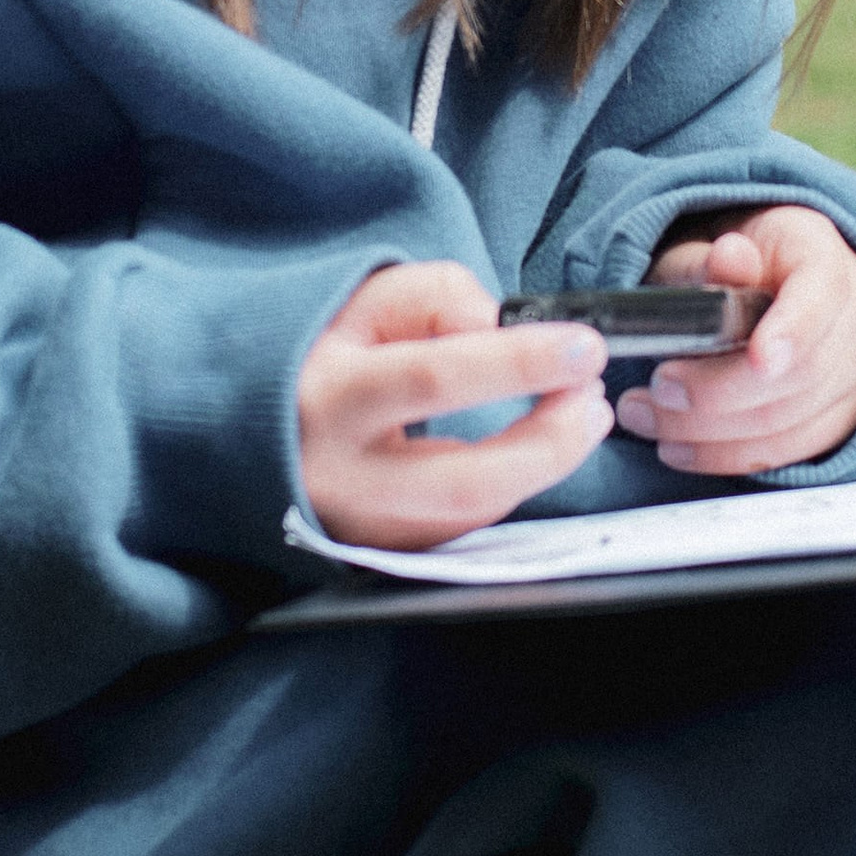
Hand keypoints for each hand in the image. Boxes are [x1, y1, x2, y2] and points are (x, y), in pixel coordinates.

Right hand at [299, 262, 611, 548]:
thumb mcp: (369, 299)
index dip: (518, 363)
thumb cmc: (323, 356)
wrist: (260, 430)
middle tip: (594, 399)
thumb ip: (440, 299)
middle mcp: (341, 476)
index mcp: (328, 395)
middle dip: (551, 443)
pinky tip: (532, 450)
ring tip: (579, 415)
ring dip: (543, 465)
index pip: (432, 378)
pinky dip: (509, 486)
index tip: (582, 346)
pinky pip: (466, 529)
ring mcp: (362, 529)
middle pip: (467, 481)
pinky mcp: (384, 556)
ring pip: (474, 516)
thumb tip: (502, 330)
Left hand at [617, 209, 855, 476]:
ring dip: (710, 432)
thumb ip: (712, 259)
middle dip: (721, 391)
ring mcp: (852, 373)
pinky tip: (678, 446)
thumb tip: (729, 257)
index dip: (794, 330)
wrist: (753, 288)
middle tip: (658, 388)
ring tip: (645, 418)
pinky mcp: (836, 418)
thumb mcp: (706, 249)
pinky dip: (726, 455)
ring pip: (792, 420)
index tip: (758, 359)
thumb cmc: (727, 268)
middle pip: (804, 371)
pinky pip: (786, 451)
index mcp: (825, 258)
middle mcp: (853, 317)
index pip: (825, 293)